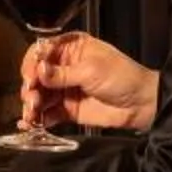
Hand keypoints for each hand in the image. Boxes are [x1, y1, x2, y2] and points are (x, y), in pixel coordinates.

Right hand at [23, 32, 159, 131]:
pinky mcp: (67, 109)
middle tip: (31, 97)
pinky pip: (47, 113)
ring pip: (39, 95)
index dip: (33, 63)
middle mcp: (64, 66)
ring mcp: (64, 89)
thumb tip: (39, 70)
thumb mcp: (91, 70)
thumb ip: (62, 73)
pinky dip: (37, 119)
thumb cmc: (123, 77)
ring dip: (32, 104)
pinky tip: (31, 123)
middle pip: (36, 74)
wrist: (140, 104)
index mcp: (72, 48)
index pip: (42, 51)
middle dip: (30, 86)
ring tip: (32, 112)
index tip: (31, 76)